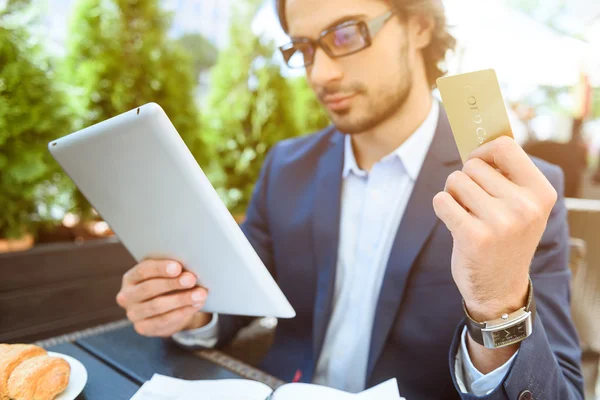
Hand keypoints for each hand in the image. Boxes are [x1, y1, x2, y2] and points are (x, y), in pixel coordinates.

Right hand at [116, 260, 211, 336]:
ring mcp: (133, 314)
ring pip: (157, 305)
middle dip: (172, 283)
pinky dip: (182, 312)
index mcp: (130, 277)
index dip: (160, 268)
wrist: (167, 310)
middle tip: (191, 279)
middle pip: (149, 288)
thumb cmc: (168, 285)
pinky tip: (195, 305)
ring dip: (181, 299)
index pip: (143, 271)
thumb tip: (189, 269)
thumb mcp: (167, 275)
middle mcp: (127, 296)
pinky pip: (163, 320)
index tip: (177, 267)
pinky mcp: (143, 328)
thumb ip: (173, 270)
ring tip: (200, 294)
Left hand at [433, 136, 556, 320]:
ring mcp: (500, 222)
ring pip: (455, 180)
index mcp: (540, 193)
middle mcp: (524, 206)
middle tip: (474, 204)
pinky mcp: (473, 236)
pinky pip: (442, 200)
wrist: (499, 288)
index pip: (505, 147)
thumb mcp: (521, 206)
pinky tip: (454, 223)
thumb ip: (506, 174)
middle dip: (466, 180)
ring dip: (454, 194)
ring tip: (467, 215)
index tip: (478, 161)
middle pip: (473, 164)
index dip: (484, 150)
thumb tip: (480, 138)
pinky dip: (442, 207)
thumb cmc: (505, 237)